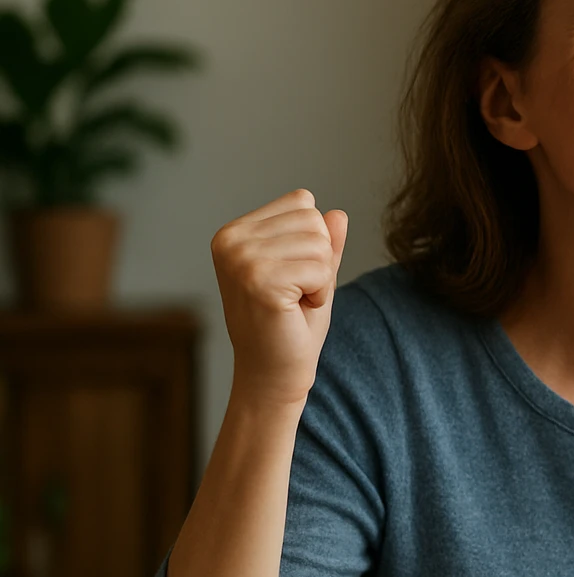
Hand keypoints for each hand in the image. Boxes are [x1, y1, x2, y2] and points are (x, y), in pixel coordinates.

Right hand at [212, 189, 347, 407]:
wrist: (273, 374)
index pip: (303, 202)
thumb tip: (338, 213)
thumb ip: (324, 243)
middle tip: (296, 294)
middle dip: (320, 260)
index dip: (313, 242)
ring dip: (321, 279)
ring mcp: (241, 258)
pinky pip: (321, 268)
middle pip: (314, 219)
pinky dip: (320, 293)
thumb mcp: (311, 274)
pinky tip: (295, 311)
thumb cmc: (291, 325)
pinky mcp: (258, 280)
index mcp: (235, 231)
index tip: (292, 277)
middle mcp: (231, 239)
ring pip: (320, 243)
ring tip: (294, 302)